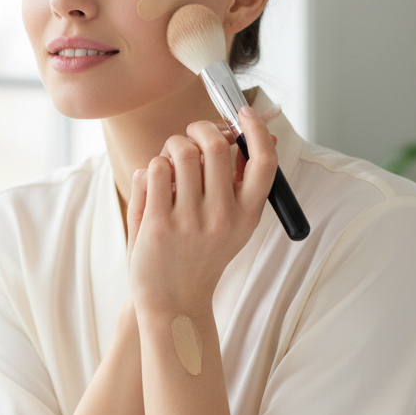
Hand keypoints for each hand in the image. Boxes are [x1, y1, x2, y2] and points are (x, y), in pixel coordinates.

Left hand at [126, 106, 277, 314]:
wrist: (175, 303)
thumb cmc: (200, 257)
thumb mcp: (233, 226)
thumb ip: (237, 183)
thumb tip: (248, 136)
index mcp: (248, 215)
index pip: (264, 161)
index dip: (256, 129)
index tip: (243, 111)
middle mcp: (224, 217)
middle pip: (216, 146)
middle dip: (199, 128)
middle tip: (190, 135)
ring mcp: (191, 221)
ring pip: (180, 152)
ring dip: (171, 146)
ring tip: (167, 162)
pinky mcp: (160, 224)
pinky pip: (154, 170)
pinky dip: (151, 168)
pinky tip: (152, 184)